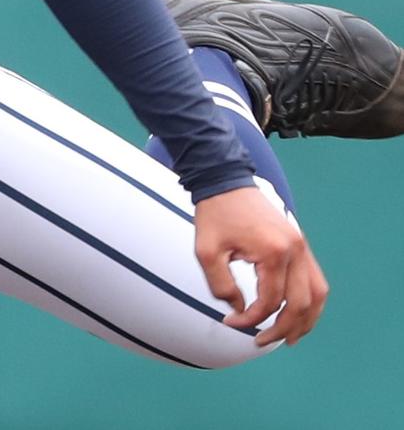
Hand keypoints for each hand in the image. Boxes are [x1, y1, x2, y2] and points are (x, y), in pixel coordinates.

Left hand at [194, 186, 327, 346]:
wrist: (225, 181)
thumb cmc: (214, 214)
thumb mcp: (207, 251)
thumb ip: (221, 285)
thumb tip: (240, 311)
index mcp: (272, 251)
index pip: (270, 301)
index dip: (252, 318)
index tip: (231, 323)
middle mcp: (295, 250)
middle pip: (299, 304)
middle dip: (281, 329)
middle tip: (260, 341)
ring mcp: (302, 246)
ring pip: (316, 295)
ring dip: (305, 321)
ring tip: (288, 339)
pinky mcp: (300, 243)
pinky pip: (315, 281)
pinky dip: (310, 302)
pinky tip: (298, 315)